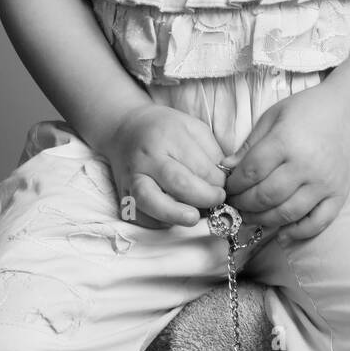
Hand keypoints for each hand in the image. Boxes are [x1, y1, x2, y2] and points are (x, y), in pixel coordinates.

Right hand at [98, 106, 227, 229]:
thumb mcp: (193, 128)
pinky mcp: (122, 195)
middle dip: (203, 197)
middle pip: (178, 182)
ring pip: (150, 200)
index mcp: (169, 136)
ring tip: (193, 217)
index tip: (225, 187)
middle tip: (217, 201)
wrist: (125, 130)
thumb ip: (212, 153)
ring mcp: (132, 177)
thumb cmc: (165, 130)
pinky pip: (139, 215)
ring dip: (175, 214)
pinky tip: (172, 219)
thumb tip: (226, 181)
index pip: (201, 166)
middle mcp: (148, 157)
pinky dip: (156, 222)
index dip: (218, 182)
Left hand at [223, 82, 349, 243]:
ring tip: (251, 216)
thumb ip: (250, 144)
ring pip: (286, 214)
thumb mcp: (274, 116)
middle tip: (234, 204)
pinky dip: (298, 233)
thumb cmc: (309, 109)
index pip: (251, 172)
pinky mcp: (339, 195)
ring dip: (263, 220)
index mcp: (285, 141)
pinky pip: (317, 222)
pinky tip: (282, 234)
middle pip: (265, 196)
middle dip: (243, 205)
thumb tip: (227, 169)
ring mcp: (323, 183)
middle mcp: (305, 165)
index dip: (233, 185)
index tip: (227, 188)